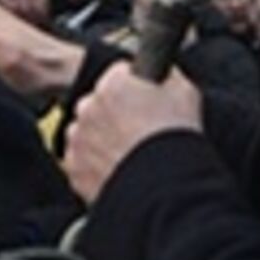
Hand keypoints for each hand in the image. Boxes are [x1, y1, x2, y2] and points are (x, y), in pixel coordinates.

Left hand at [64, 62, 202, 202]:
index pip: (118, 76)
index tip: (143, 103)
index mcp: (113, 84)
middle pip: (98, 104)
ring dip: (101, 141)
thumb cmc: (175, 140)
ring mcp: (78, 138)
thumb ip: (166, 75)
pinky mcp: (74, 168)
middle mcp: (89, 107)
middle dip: (114, 115)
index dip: (134, 90)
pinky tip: (119, 171)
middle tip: (138, 133)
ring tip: (129, 155)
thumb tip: (162, 72)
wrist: (166, 188)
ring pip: (87, 133)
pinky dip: (95, 166)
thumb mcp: (184, 92)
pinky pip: (82, 162)